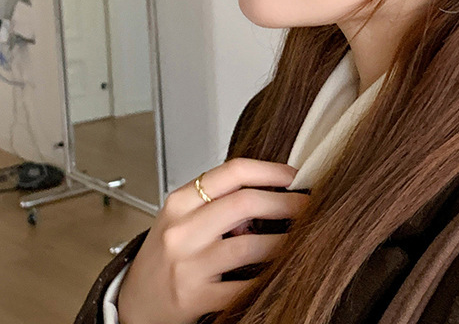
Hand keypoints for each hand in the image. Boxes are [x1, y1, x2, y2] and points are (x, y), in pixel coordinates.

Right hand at [116, 157, 308, 323]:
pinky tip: (280, 271)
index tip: (294, 176)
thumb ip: (219, 200)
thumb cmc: (167, 255)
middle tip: (308, 206)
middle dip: (286, 202)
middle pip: (245, 203)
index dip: (271, 170)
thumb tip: (276, 189)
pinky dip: (268, 277)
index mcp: (180, 202)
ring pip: (251, 245)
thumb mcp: (184, 218)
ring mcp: (187, 265)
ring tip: (301, 238)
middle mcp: (182, 230)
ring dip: (284, 242)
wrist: (134, 303)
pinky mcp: (194, 298)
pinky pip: (244, 286)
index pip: (233, 172)